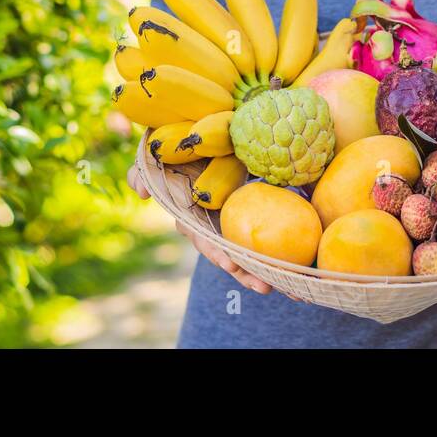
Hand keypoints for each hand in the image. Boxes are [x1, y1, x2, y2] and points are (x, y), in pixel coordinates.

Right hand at [126, 163, 273, 295]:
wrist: (197, 150)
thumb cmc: (175, 159)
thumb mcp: (155, 163)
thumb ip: (142, 174)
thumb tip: (141, 192)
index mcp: (191, 220)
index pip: (203, 239)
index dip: (215, 252)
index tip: (229, 264)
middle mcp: (210, 231)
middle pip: (228, 256)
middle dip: (245, 273)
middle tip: (264, 285)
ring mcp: (228, 229)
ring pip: (246, 256)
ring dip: (263, 272)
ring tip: (287, 286)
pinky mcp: (245, 223)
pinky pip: (259, 242)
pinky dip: (274, 257)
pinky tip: (296, 269)